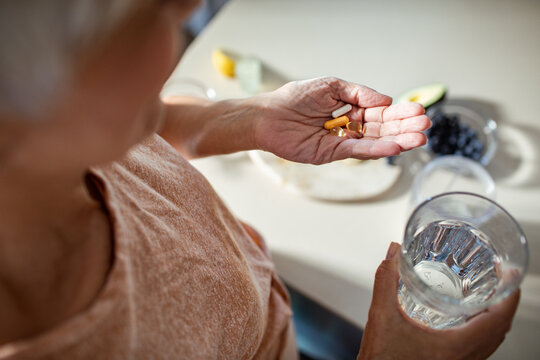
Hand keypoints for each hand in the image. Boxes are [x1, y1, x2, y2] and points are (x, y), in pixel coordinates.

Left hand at [254, 77, 430, 163]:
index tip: (419, 111)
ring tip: (419, 139)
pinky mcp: (331, 154)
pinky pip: (357, 151)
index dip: (399, 112)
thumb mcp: (331, 86)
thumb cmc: (294, 98)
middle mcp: (348, 126)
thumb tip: (385, 100)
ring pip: (374, 142)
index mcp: (349, 108)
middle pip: (382, 128)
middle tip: (426, 126)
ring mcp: (341, 141)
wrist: (268, 116)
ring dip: (397, 140)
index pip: (380, 112)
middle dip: (404, 127)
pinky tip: (394, 147)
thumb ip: (359, 93)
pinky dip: (376, 149)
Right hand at [357, 242, 519, 359]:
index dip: (509, 294)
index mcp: (456, 346)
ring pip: (492, 340)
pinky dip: (483, 329)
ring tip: (490, 294)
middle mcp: (465, 358)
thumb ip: (387, 281)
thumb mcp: (382, 316)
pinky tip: (468, 318)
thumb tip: (393, 253)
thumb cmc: (383, 359)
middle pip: (500, 328)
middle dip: (504, 301)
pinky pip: (481, 347)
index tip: (510, 274)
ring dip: (495, 316)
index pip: (498, 319)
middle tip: (502, 278)